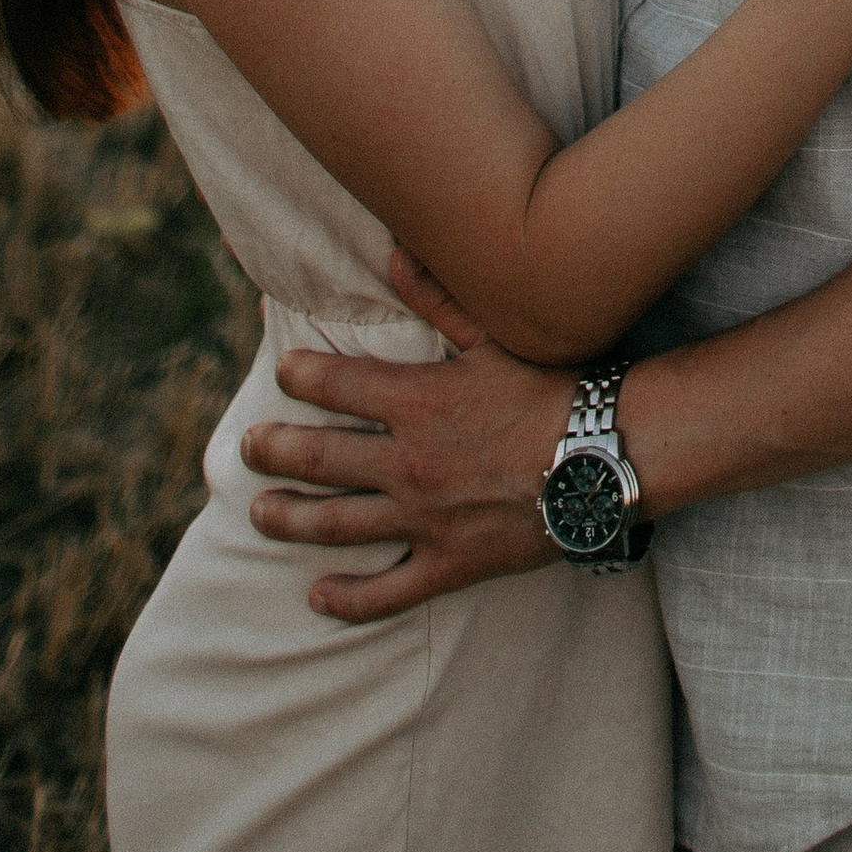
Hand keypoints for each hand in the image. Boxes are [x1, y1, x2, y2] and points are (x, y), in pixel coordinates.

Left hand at [240, 248, 570, 620]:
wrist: (604, 457)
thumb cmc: (553, 389)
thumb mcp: (497, 336)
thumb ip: (439, 297)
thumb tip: (393, 253)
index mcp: (417, 401)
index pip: (337, 384)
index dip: (301, 376)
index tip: (281, 372)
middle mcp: (408, 462)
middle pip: (319, 457)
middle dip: (275, 451)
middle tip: (247, 448)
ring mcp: (424, 518)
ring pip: (336, 524)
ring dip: (290, 518)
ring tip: (259, 513)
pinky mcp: (448, 564)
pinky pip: (386, 592)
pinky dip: (347, 598)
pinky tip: (317, 595)